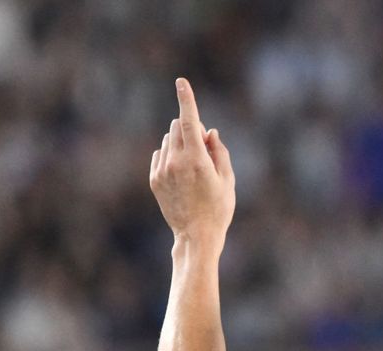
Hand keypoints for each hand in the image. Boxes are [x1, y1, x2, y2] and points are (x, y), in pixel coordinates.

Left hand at [150, 78, 234, 245]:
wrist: (195, 236)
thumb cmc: (218, 209)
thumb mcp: (228, 180)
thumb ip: (219, 151)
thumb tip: (209, 131)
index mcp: (196, 160)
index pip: (189, 121)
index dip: (186, 99)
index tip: (181, 82)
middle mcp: (175, 161)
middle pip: (177, 127)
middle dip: (191, 129)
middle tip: (204, 148)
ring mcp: (162, 170)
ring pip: (169, 140)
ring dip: (181, 143)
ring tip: (194, 169)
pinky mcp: (154, 179)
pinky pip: (161, 155)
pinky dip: (171, 156)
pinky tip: (182, 177)